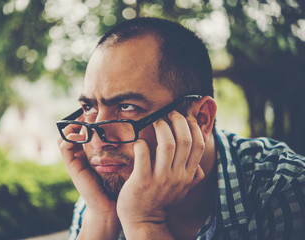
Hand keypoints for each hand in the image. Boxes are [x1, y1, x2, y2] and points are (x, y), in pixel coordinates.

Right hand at [57, 119, 120, 238]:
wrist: (110, 205)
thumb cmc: (118, 184)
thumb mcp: (120, 161)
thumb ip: (121, 148)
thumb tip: (134, 130)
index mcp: (89, 154)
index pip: (81, 132)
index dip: (84, 120)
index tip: (94, 112)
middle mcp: (80, 156)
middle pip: (70, 132)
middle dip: (77, 121)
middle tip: (87, 114)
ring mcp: (74, 161)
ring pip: (64, 137)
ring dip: (71, 127)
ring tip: (82, 122)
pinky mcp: (72, 167)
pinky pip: (64, 147)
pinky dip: (69, 138)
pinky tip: (80, 135)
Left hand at [116, 111, 204, 236]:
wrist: (143, 220)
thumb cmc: (161, 201)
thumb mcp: (182, 191)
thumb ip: (193, 178)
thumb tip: (200, 167)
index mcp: (188, 175)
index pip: (198, 145)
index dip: (194, 127)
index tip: (186, 117)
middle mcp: (177, 176)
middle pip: (184, 140)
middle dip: (178, 121)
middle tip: (170, 113)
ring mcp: (160, 178)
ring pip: (167, 144)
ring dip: (162, 127)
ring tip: (156, 121)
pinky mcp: (142, 180)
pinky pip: (144, 153)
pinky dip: (142, 143)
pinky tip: (140, 141)